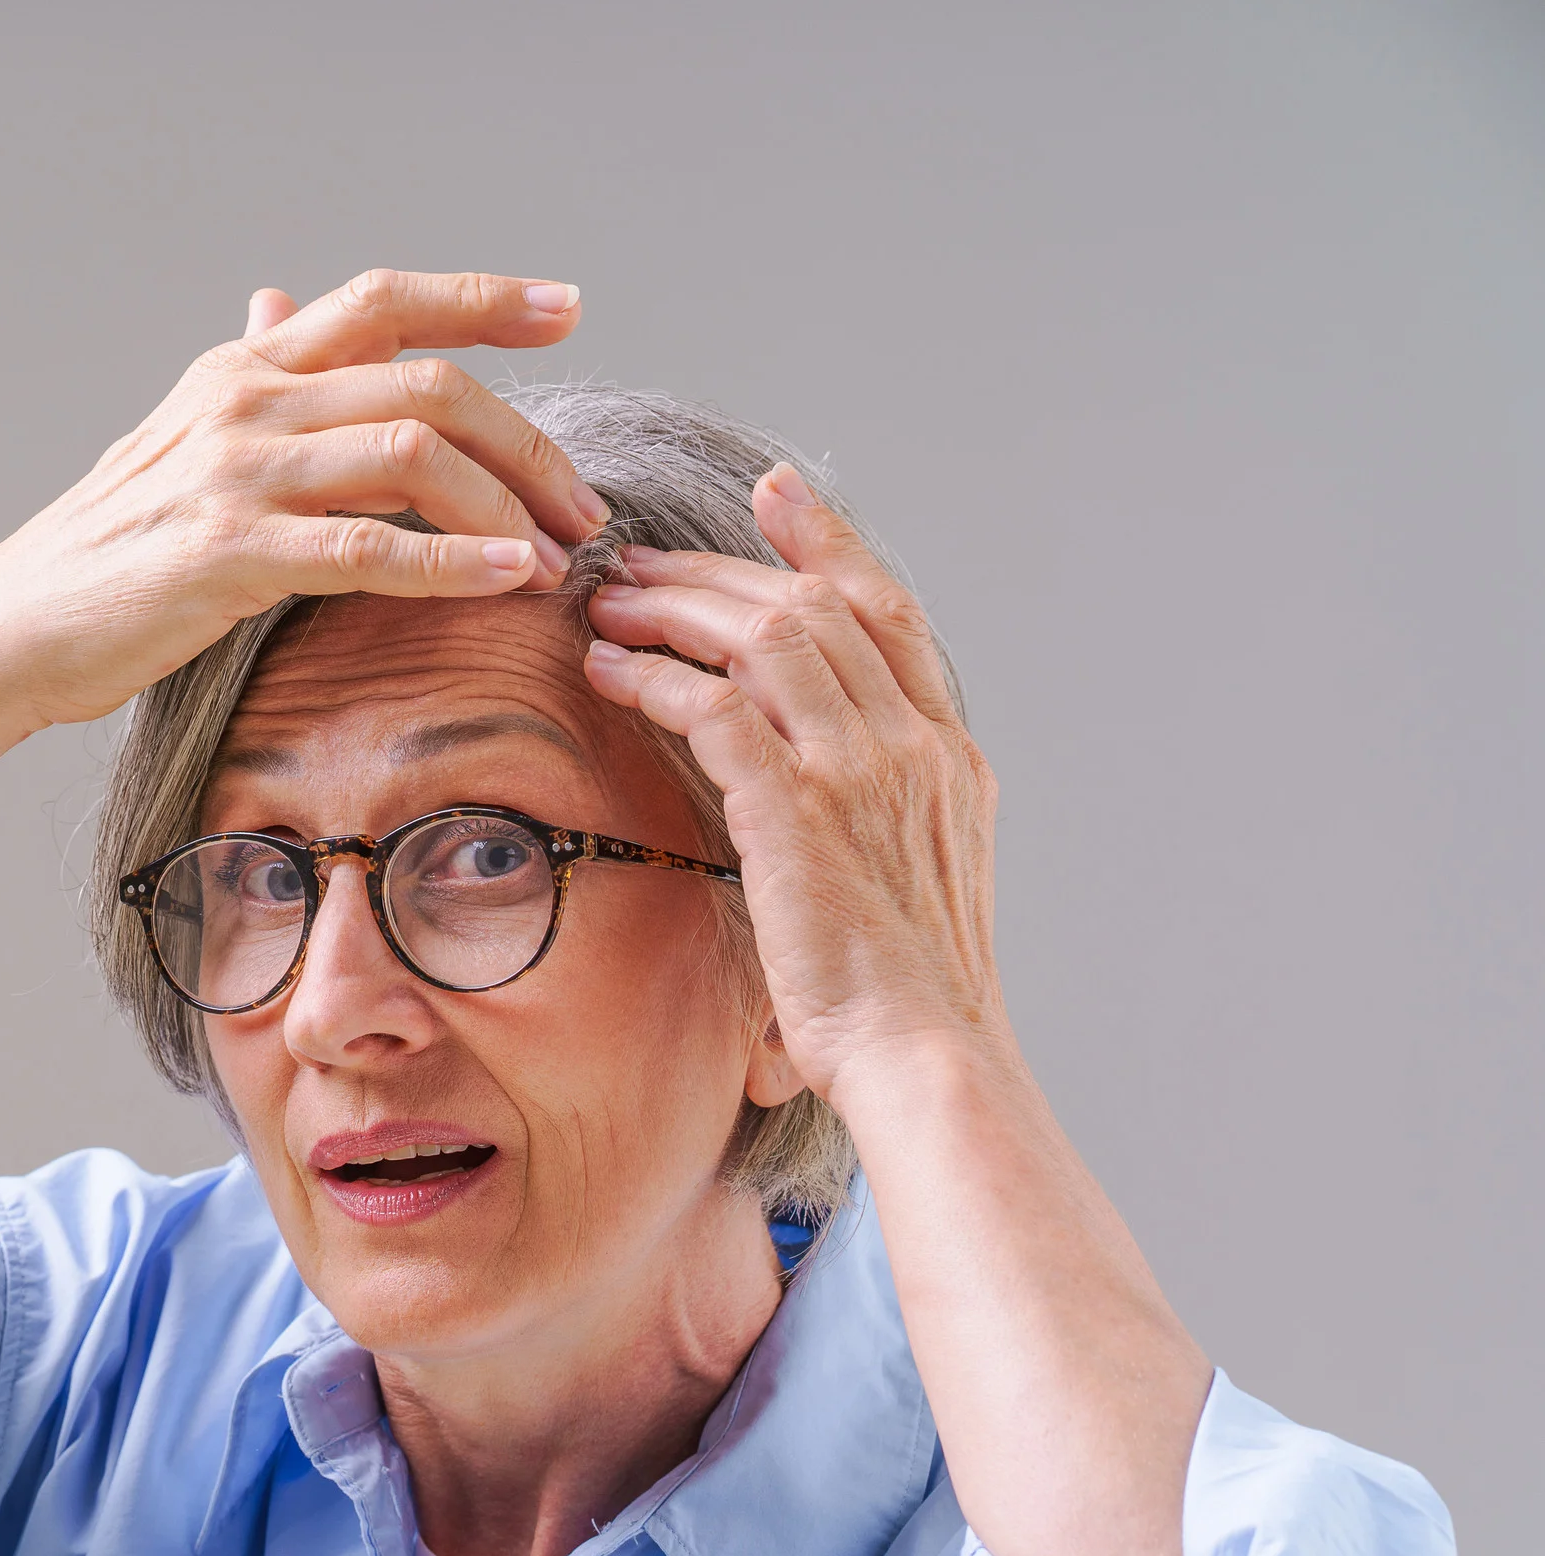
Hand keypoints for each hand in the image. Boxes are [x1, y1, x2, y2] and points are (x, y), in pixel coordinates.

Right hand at [0, 270, 611, 734]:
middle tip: (582, 508)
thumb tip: (279, 301)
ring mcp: (237, 473)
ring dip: (507, 510)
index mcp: (246, 368)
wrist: (13, 628)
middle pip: (430, 385)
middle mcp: (246, 400)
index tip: (567, 307)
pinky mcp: (228, 553)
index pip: (383, 300)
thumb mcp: (183, 439)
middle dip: (529, 445)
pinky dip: (451, 563)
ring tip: (554, 560)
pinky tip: (503, 580)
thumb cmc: (112, 551)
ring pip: (416, 456)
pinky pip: (370, 548)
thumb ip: (254, 380)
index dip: (484, 297)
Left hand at [581, 465, 1007, 1104]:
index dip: (828, 543)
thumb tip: (819, 798)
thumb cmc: (907, 1001)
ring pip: (764, 637)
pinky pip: (717, 708)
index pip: (888, 612)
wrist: (929, 1062)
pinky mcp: (800, 812)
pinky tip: (610, 674)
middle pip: (813, 606)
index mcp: (948, 756)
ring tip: (607, 605)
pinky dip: (658, 678)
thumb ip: (874, 815)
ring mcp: (862, 772)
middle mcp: (913, 746)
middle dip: (715, 570)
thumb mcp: (914, 883)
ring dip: (674, 609)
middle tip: (637, 559)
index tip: (776, 493)